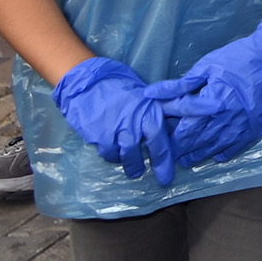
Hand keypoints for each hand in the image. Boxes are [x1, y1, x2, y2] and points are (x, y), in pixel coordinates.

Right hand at [54, 57, 183, 185]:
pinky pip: (110, 152)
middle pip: (152, 146)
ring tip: (135, 171)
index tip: (174, 166)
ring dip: (133, 165)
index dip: (169, 153)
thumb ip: (152, 112)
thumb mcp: (142, 95)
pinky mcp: (100, 133)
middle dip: (159, 164)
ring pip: (129, 153)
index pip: (164, 134)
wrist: (87, 82)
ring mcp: (118, 126)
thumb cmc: (116, 87)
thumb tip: (167, 128)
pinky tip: (114, 155)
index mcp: (150, 107)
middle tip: (163, 178)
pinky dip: (113, 157)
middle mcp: (137, 118)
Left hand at [157, 12, 261, 168]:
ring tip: (189, 160)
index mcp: (211, 104)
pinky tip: (217, 155)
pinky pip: (238, 146)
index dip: (173, 140)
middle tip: (172, 156)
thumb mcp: (206, 67)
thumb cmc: (238, 58)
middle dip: (183, 151)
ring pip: (216, 147)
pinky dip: (226, 153)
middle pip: (199, 142)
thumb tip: (150, 95)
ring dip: (201, 155)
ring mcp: (243, 125)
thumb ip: (178, 86)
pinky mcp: (257, 127)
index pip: (186, 130)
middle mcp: (226, 119)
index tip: (163, 143)